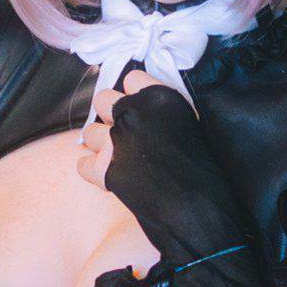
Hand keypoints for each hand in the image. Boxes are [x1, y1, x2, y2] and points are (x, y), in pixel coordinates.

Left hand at [76, 65, 194, 184]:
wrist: (199, 207)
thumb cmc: (205, 169)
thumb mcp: (193, 124)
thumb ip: (165, 111)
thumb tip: (148, 110)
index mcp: (158, 97)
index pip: (131, 79)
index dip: (135, 96)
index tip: (143, 111)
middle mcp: (133, 113)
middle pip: (102, 99)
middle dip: (111, 115)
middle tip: (126, 133)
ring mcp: (115, 141)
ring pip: (89, 132)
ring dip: (101, 144)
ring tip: (119, 158)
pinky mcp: (104, 170)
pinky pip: (82, 164)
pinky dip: (94, 172)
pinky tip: (111, 176)